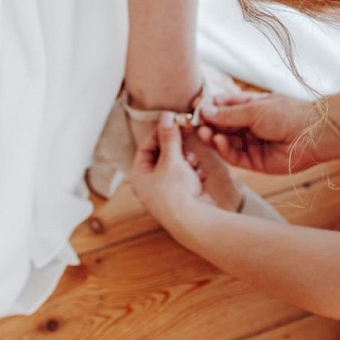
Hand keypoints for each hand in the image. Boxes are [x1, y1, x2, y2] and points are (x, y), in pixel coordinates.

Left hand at [130, 114, 209, 229]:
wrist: (196, 222)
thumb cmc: (177, 194)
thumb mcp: (172, 159)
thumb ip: (169, 136)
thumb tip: (166, 116)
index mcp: (140, 176)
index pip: (147, 146)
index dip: (160, 131)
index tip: (173, 119)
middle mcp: (151, 184)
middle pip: (164, 154)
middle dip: (177, 145)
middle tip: (188, 128)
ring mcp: (168, 191)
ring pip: (178, 163)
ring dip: (188, 159)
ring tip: (192, 163)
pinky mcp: (184, 196)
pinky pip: (188, 174)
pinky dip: (195, 172)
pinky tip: (199, 176)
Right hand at [195, 91, 313, 175]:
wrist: (310, 134)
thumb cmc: (287, 114)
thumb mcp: (254, 109)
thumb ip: (228, 114)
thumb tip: (205, 110)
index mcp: (250, 107)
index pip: (224, 107)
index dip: (210, 107)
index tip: (196, 106)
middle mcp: (249, 126)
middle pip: (222, 126)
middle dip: (209, 124)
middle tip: (196, 123)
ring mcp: (251, 144)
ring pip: (226, 142)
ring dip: (213, 137)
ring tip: (205, 132)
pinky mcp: (255, 161)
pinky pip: (235, 157)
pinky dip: (224, 149)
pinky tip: (218, 141)